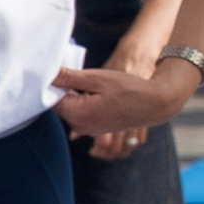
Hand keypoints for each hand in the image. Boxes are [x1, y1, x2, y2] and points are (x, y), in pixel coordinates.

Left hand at [53, 53, 199, 147]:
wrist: (156, 103)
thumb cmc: (130, 89)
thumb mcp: (97, 78)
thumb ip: (69, 77)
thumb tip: (47, 73)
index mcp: (77, 115)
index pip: (51, 97)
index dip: (56, 83)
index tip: (66, 73)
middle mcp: (79, 127)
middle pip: (60, 103)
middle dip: (67, 89)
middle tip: (86, 78)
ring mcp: (88, 130)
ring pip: (72, 108)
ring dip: (77, 95)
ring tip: (97, 87)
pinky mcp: (95, 129)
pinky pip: (83, 113)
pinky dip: (86, 102)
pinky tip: (101, 95)